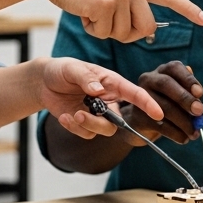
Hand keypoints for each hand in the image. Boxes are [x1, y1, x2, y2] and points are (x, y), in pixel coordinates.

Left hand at [37, 57, 163, 139]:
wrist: (44, 82)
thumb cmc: (63, 70)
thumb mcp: (73, 68)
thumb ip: (86, 78)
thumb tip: (98, 91)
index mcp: (112, 83)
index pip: (134, 94)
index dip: (148, 104)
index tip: (158, 114)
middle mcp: (109, 100)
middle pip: (117, 120)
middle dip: (99, 122)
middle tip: (80, 115)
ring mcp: (98, 113)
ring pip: (103, 130)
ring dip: (87, 126)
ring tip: (71, 116)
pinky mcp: (86, 123)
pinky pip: (87, 134)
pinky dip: (74, 128)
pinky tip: (64, 117)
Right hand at [46, 0, 202, 41]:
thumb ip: (130, 2)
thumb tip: (144, 31)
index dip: (188, 9)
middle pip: (147, 28)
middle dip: (129, 35)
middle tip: (109, 24)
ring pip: (123, 34)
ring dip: (105, 30)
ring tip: (91, 10)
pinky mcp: (104, 4)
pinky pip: (103, 33)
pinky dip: (91, 28)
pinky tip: (83, 11)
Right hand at [116, 61, 202, 145]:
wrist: (140, 123)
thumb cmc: (166, 106)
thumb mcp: (178, 98)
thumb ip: (189, 95)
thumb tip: (198, 101)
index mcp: (162, 71)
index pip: (174, 68)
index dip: (188, 79)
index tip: (200, 93)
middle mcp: (149, 79)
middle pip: (166, 84)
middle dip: (185, 98)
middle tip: (199, 112)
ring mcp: (140, 98)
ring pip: (163, 107)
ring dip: (183, 122)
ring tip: (194, 133)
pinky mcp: (137, 117)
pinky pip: (159, 125)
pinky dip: (175, 133)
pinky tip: (183, 138)